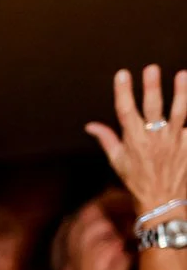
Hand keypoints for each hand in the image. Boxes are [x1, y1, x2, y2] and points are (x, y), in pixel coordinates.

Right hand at [85, 65, 186, 224]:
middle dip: (151, 87)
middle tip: (152, 68)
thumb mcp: (117, 161)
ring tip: (182, 75)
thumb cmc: (137, 181)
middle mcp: (154, 137)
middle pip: (153, 107)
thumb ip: (107, 139)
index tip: (123, 74)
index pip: (125, 110)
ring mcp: (174, 140)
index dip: (123, 91)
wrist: (162, 201)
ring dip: (181, 92)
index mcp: (133, 139)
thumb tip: (91, 126)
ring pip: (179, 111)